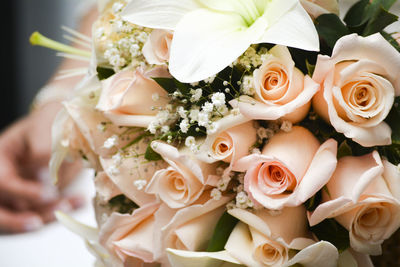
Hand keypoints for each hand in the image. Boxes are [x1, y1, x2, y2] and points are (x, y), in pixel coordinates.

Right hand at [0, 102, 82, 232]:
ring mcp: (21, 192)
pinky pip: (46, 212)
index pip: (1, 183)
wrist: (69, 124)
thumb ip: (42, 148)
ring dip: (47, 216)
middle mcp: (7, 178)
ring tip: (72, 204)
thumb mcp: (45, 128)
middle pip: (0, 210)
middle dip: (16, 221)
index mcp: (0, 159)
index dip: (21, 192)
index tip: (46, 194)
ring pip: (23, 216)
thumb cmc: (52, 121)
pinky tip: (81, 201)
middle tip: (40, 222)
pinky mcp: (39, 200)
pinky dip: (63, 210)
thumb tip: (43, 171)